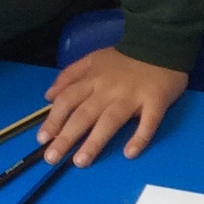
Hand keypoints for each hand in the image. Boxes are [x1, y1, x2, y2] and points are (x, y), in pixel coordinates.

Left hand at [41, 47, 187, 165]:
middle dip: (66, 137)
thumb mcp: (93, 59)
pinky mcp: (155, 101)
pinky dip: (140, 138)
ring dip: (94, 142)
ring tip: (81, 161)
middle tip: (52, 158)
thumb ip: (70, 75)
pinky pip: (148, 122)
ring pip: (110, 120)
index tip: (42, 139)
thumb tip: (49, 95)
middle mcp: (108, 90)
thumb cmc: (126, 58)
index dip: (53, 120)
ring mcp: (132, 96)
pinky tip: (130, 153)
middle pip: (84, 114)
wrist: (161, 42)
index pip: (67, 100)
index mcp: (93, 79)